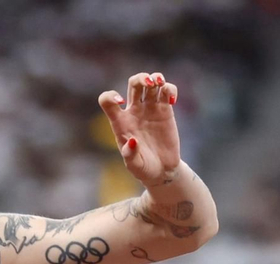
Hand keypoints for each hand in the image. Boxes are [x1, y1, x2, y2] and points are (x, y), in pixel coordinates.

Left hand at [97, 71, 181, 186]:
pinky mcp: (166, 110)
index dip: (111, 96)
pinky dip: (170, 89)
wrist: (162, 170)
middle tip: (150, 84)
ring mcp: (150, 109)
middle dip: (141, 78)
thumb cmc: (143, 168)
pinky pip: (167, 91)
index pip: (107, 100)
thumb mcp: (134, 166)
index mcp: (120, 122)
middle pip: (134, 83)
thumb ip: (131, 155)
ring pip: (151, 83)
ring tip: (160, 84)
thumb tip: (133, 141)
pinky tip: (172, 101)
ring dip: (155, 77)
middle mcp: (134, 111)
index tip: (121, 103)